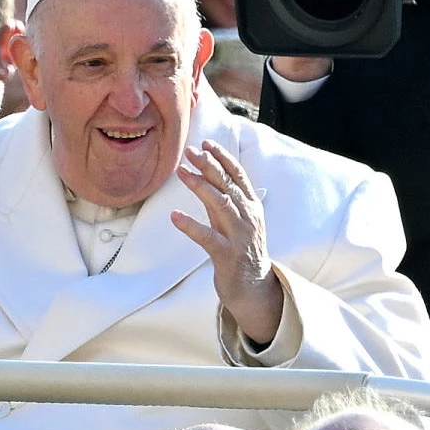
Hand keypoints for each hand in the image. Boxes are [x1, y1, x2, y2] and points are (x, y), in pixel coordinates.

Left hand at [173, 142, 280, 345]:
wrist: (254, 286)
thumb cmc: (241, 250)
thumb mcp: (235, 220)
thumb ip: (222, 199)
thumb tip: (203, 174)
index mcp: (251, 206)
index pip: (238, 175)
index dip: (223, 157)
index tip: (205, 142)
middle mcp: (248, 217)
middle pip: (228, 185)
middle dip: (209, 165)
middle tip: (190, 151)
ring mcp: (239, 236)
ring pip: (220, 205)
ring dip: (200, 186)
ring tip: (182, 172)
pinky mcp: (227, 255)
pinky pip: (207, 237)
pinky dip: (191, 225)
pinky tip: (175, 215)